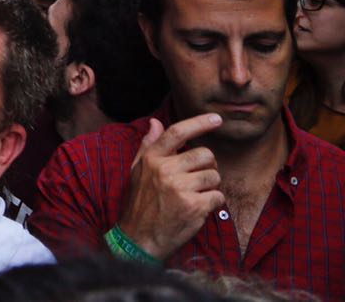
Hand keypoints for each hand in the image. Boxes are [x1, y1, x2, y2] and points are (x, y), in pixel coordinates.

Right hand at [117, 114, 225, 259]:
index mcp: (151, 159)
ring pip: (214, 175)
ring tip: (195, 196)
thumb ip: (148, 146)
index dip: (199, 123)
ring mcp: (180, 188)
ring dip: (210, 186)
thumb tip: (155, 122)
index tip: (216, 119)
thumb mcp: (137, 171)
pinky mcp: (194, 206)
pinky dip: (214, 203)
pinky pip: (218, 196)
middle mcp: (165, 170)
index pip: (177, 132)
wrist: (140, 238)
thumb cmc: (140, 203)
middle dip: (208, 166)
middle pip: (205, 154)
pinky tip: (200, 209)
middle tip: (198, 178)